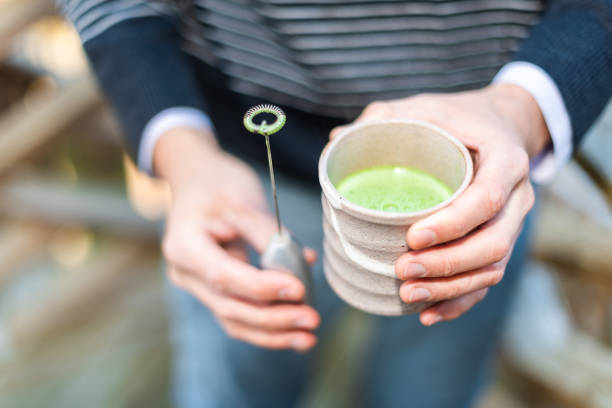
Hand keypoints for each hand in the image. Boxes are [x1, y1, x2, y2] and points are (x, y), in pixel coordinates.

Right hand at [154, 128, 319, 350]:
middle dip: (274, 319)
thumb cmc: (218, 184)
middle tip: (313, 320)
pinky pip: (240, 315)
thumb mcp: (243, 199)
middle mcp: (185, 273)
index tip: (299, 289)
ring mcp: (197, 286)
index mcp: (184, 247)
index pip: (225, 277)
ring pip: (235, 321)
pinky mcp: (215, 290)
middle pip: (230, 307)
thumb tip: (301, 265)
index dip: (263, 288)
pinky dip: (268, 326)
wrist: (196, 179)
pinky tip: (296, 332)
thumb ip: (268, 233)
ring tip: (309, 337)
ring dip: (273, 333)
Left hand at [331, 84, 548, 325]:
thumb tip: (337, 142)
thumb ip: (385, 118)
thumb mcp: (425, 106)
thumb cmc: (458, 117)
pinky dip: (460, 301)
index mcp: (505, 159)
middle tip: (402, 269)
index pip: (488, 198)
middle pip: (493, 243)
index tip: (412, 236)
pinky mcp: (500, 241)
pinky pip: (486, 279)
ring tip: (408, 295)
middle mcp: (517, 197)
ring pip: (492, 268)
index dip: (453, 223)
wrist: (500, 125)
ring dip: (450, 288)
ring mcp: (511, 224)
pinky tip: (428, 313)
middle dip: (448, 264)